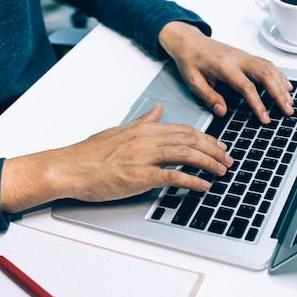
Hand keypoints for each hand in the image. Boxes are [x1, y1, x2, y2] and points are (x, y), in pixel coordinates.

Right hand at [0, 104, 232, 212]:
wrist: (69, 168)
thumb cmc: (89, 154)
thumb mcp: (118, 131)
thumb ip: (142, 121)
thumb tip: (157, 110)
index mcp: (144, 130)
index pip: (183, 130)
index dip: (205, 138)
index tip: (218, 146)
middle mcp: (147, 140)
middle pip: (190, 141)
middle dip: (214, 150)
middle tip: (228, 159)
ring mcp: (144, 158)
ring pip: (186, 155)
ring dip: (209, 163)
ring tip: (222, 171)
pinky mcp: (139, 176)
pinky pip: (173, 177)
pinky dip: (192, 180)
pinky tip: (204, 185)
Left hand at [159, 21, 294, 123]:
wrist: (189, 42)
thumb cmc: (191, 61)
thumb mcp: (193, 82)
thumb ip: (208, 97)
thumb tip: (222, 111)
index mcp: (224, 66)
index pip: (246, 86)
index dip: (258, 104)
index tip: (265, 118)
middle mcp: (237, 58)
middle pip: (265, 75)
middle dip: (279, 94)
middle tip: (287, 110)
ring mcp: (244, 55)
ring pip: (269, 68)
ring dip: (282, 85)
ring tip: (289, 102)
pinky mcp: (247, 56)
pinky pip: (267, 64)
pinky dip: (279, 75)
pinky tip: (286, 86)